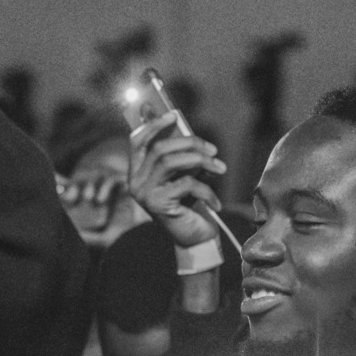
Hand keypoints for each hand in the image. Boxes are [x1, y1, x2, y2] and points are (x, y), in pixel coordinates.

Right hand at [128, 117, 226, 248]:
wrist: (194, 240)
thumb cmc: (190, 205)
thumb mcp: (183, 175)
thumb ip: (180, 155)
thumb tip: (182, 127)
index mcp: (137, 172)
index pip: (138, 141)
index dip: (153, 125)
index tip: (173, 115)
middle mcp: (135, 183)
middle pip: (159, 149)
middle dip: (190, 143)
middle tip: (213, 150)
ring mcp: (144, 194)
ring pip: (170, 162)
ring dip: (201, 161)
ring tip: (220, 168)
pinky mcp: (159, 206)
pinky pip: (186, 184)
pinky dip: (207, 190)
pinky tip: (216, 201)